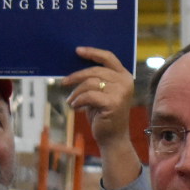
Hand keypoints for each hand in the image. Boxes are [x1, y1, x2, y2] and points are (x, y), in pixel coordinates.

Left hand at [60, 47, 141, 188]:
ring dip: (76, 92)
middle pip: (96, 70)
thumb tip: (76, 64)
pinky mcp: (113, 103)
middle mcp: (125, 82)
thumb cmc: (104, 115)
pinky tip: (75, 107)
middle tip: (63, 82)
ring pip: (90, 83)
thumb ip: (96, 78)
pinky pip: (89, 95)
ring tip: (71, 101)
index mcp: (124, 76)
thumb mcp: (101, 93)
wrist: (112, 138)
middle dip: (76, 76)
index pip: (108, 57)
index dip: (92, 52)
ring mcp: (121, 92)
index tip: (77, 51)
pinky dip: (78, 100)